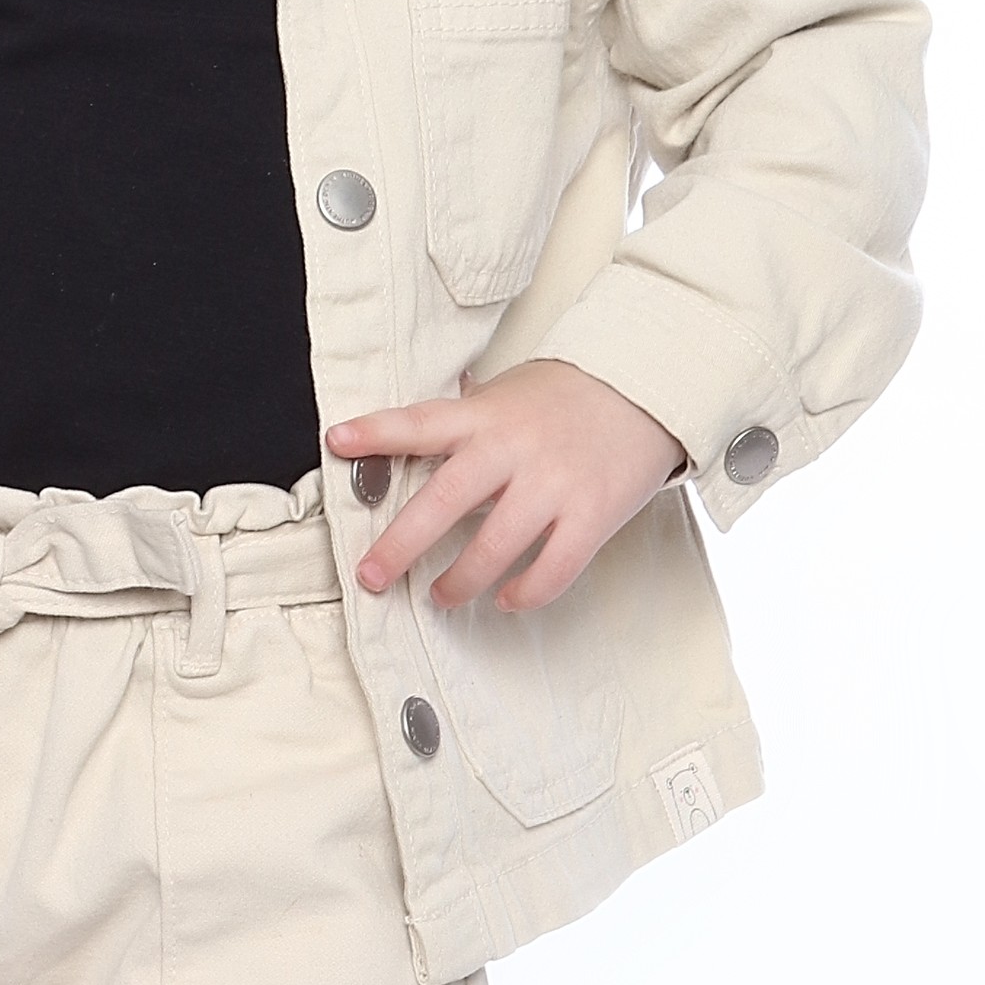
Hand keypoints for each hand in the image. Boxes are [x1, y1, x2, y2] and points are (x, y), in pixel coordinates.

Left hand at [328, 361, 684, 611]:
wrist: (647, 385)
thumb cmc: (566, 396)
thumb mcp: (506, 396)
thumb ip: (463, 426)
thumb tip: (403, 454)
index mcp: (487, 415)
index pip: (422, 421)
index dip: (377, 431)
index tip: (337, 441)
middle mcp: (515, 448)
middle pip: (446, 499)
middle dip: (402, 544)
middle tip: (372, 576)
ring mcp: (555, 483)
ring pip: (495, 546)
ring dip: (460, 581)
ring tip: (440, 596)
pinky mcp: (593, 513)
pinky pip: (552, 568)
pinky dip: (524, 593)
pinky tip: (506, 599)